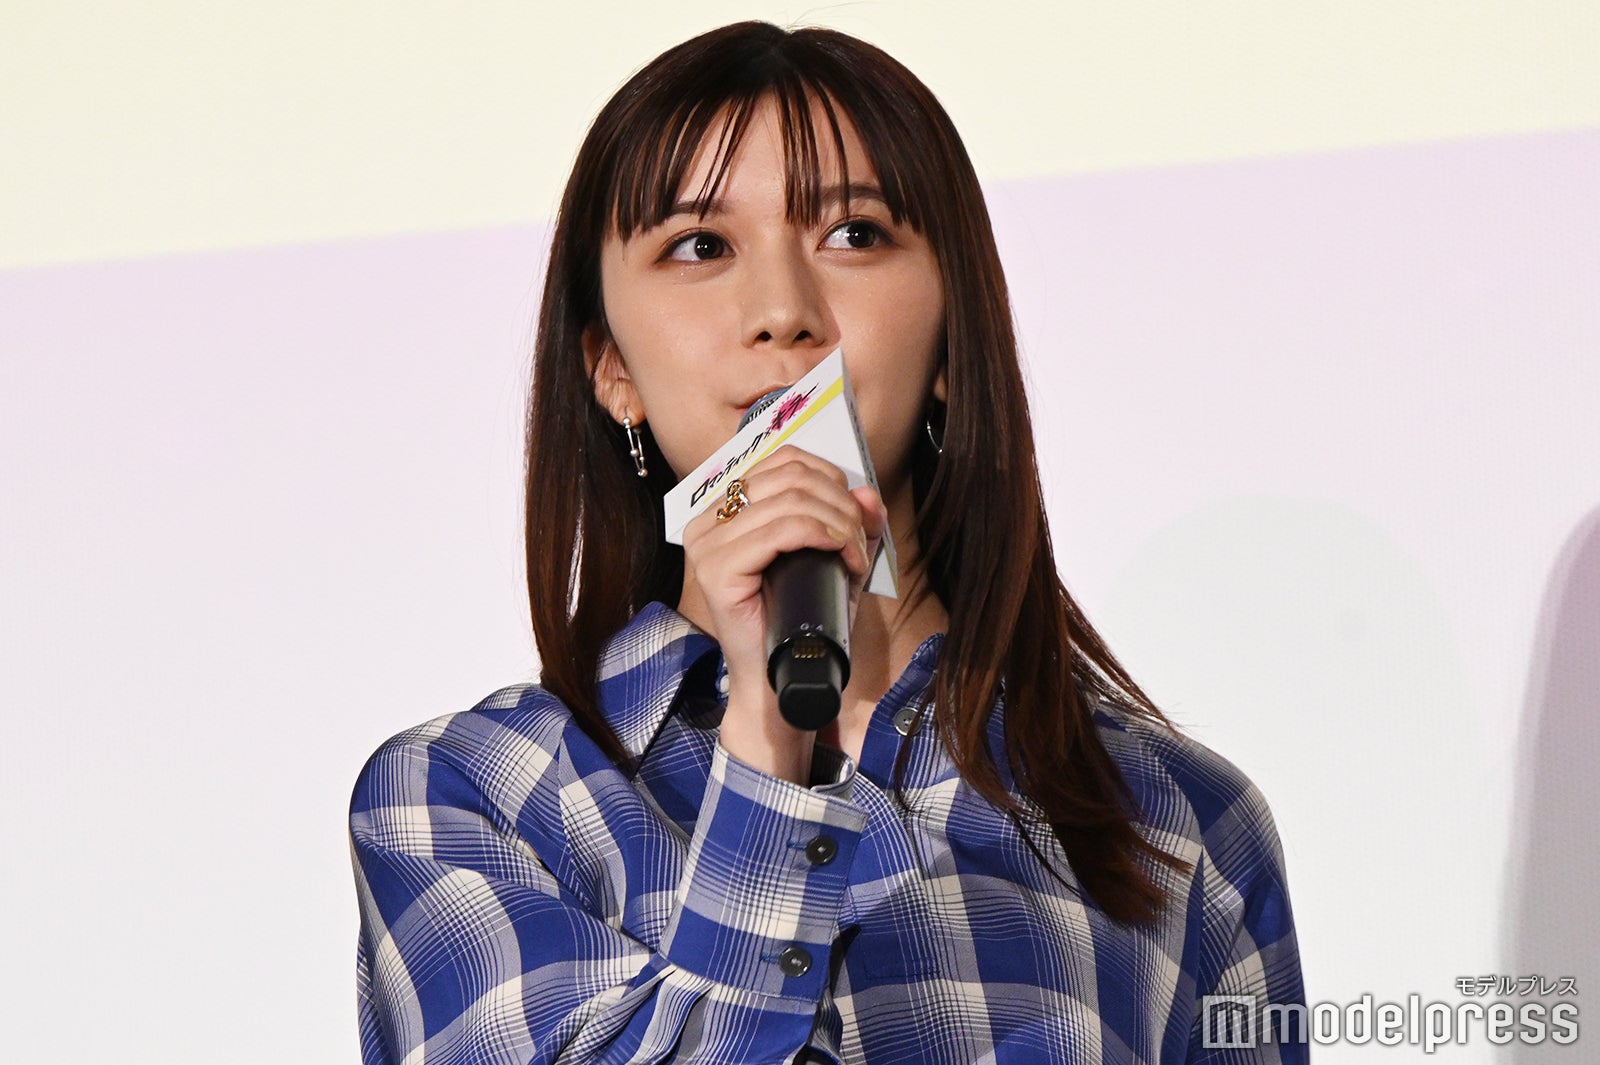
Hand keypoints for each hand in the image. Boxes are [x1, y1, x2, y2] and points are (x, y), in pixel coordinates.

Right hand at [680, 446, 886, 782]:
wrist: (781, 681)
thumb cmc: (802, 622)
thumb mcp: (833, 562)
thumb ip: (852, 525)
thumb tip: (869, 492)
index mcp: (727, 508)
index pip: (784, 460)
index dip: (832, 478)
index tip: (859, 517)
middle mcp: (708, 519)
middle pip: (791, 476)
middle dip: (841, 504)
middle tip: (862, 543)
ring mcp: (706, 543)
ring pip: (791, 501)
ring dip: (839, 524)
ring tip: (854, 557)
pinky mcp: (716, 569)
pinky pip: (780, 529)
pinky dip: (823, 536)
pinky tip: (842, 557)